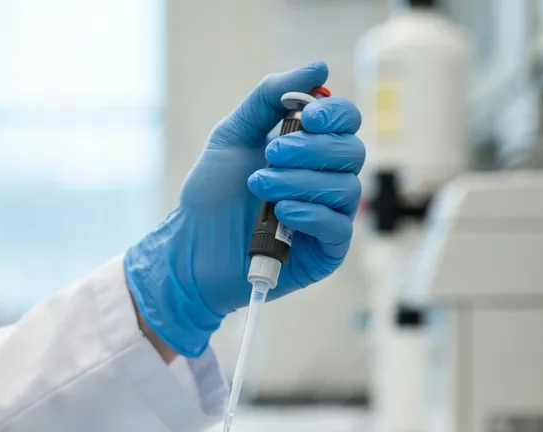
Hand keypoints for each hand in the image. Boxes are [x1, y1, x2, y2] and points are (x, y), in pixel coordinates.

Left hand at [125, 61, 363, 356]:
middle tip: (269, 155)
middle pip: (352, 152)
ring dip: (299, 181)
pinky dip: (310, 214)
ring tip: (259, 185)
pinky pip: (338, 227)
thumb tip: (319, 68)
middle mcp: (327, 181)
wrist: (190, 247)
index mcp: (312, 150)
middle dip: (310, 149)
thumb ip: (270, 97)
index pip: (348, 122)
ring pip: (344, 188)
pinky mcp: (326, 252)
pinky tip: (280, 213)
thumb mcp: (234, 134)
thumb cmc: (213, 194)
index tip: (305, 116)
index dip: (334, 115)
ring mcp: (329, 217)